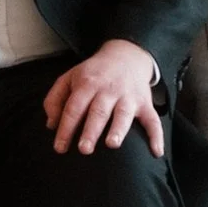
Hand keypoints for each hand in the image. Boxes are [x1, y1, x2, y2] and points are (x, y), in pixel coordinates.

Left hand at [44, 41, 162, 158]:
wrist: (126, 54)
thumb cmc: (93, 73)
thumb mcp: (70, 77)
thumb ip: (55, 99)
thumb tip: (51, 124)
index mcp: (87, 84)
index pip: (74, 107)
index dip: (66, 127)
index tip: (60, 148)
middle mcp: (108, 90)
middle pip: (98, 111)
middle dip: (91, 130)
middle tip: (84, 149)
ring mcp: (128, 96)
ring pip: (123, 113)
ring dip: (118, 129)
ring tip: (112, 144)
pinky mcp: (144, 102)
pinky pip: (152, 120)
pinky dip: (156, 135)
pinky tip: (156, 152)